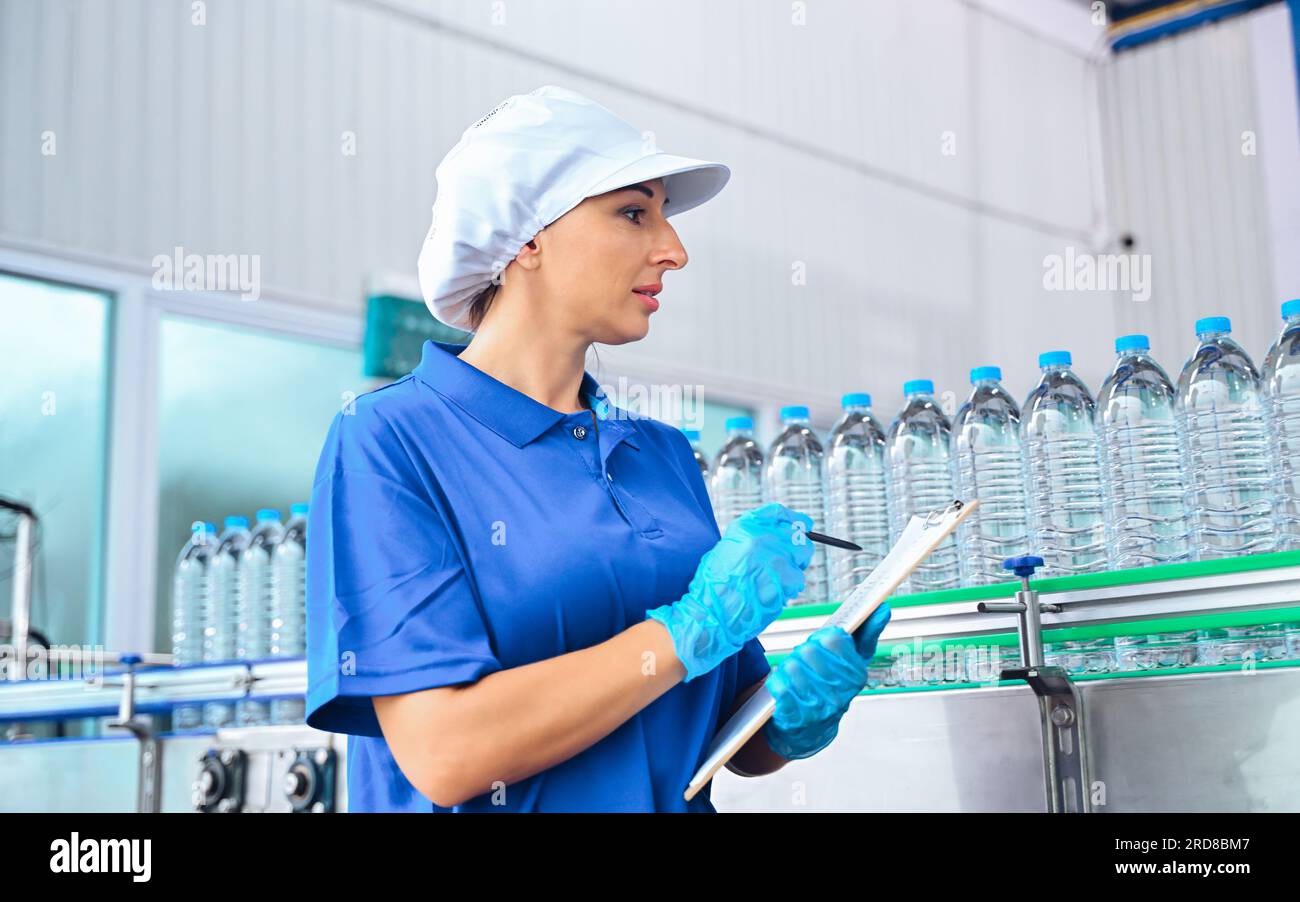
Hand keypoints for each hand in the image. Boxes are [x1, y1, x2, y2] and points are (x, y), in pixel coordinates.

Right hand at [646, 503, 813, 681]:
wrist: (711, 614)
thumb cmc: (714, 587)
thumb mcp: (725, 550)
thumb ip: (751, 540)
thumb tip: (775, 538)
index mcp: (745, 527)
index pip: (778, 513)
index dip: (793, 520)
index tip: (801, 526)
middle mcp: (762, 537)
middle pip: (796, 535)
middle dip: (796, 549)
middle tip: (788, 563)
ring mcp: (776, 557)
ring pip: (802, 557)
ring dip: (794, 568)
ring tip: (775, 581)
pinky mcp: (785, 578)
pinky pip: (798, 579)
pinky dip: (790, 588)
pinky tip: (773, 594)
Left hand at [762, 601, 890, 759]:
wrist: (811, 730)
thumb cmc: (833, 687)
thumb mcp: (853, 663)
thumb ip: (867, 634)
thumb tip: (882, 608)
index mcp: (856, 676)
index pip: (835, 639)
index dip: (822, 638)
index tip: (821, 645)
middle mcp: (841, 694)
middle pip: (810, 651)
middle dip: (804, 652)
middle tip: (805, 661)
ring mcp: (819, 707)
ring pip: (793, 667)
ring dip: (789, 667)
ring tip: (794, 675)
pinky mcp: (795, 717)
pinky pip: (779, 686)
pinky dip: (777, 682)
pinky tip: (783, 686)